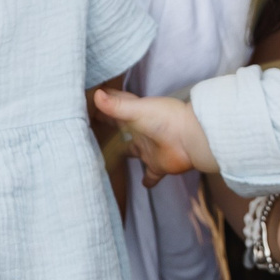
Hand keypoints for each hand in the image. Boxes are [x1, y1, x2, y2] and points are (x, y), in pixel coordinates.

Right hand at [92, 89, 213, 182]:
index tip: (89, 103)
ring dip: (125, 153)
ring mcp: (149, 149)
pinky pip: (151, 175)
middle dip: (111, 130)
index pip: (117, 106)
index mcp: (135, 115)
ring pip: (133, 152)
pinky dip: (148, 181)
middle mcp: (140, 132)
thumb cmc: (165, 119)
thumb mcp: (137, 110)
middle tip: (92, 132)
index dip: (104, 104)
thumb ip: (116, 106)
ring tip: (110, 158)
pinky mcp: (158, 166)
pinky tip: (143, 185)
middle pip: (122, 130)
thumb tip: (96, 95)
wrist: (191, 138)